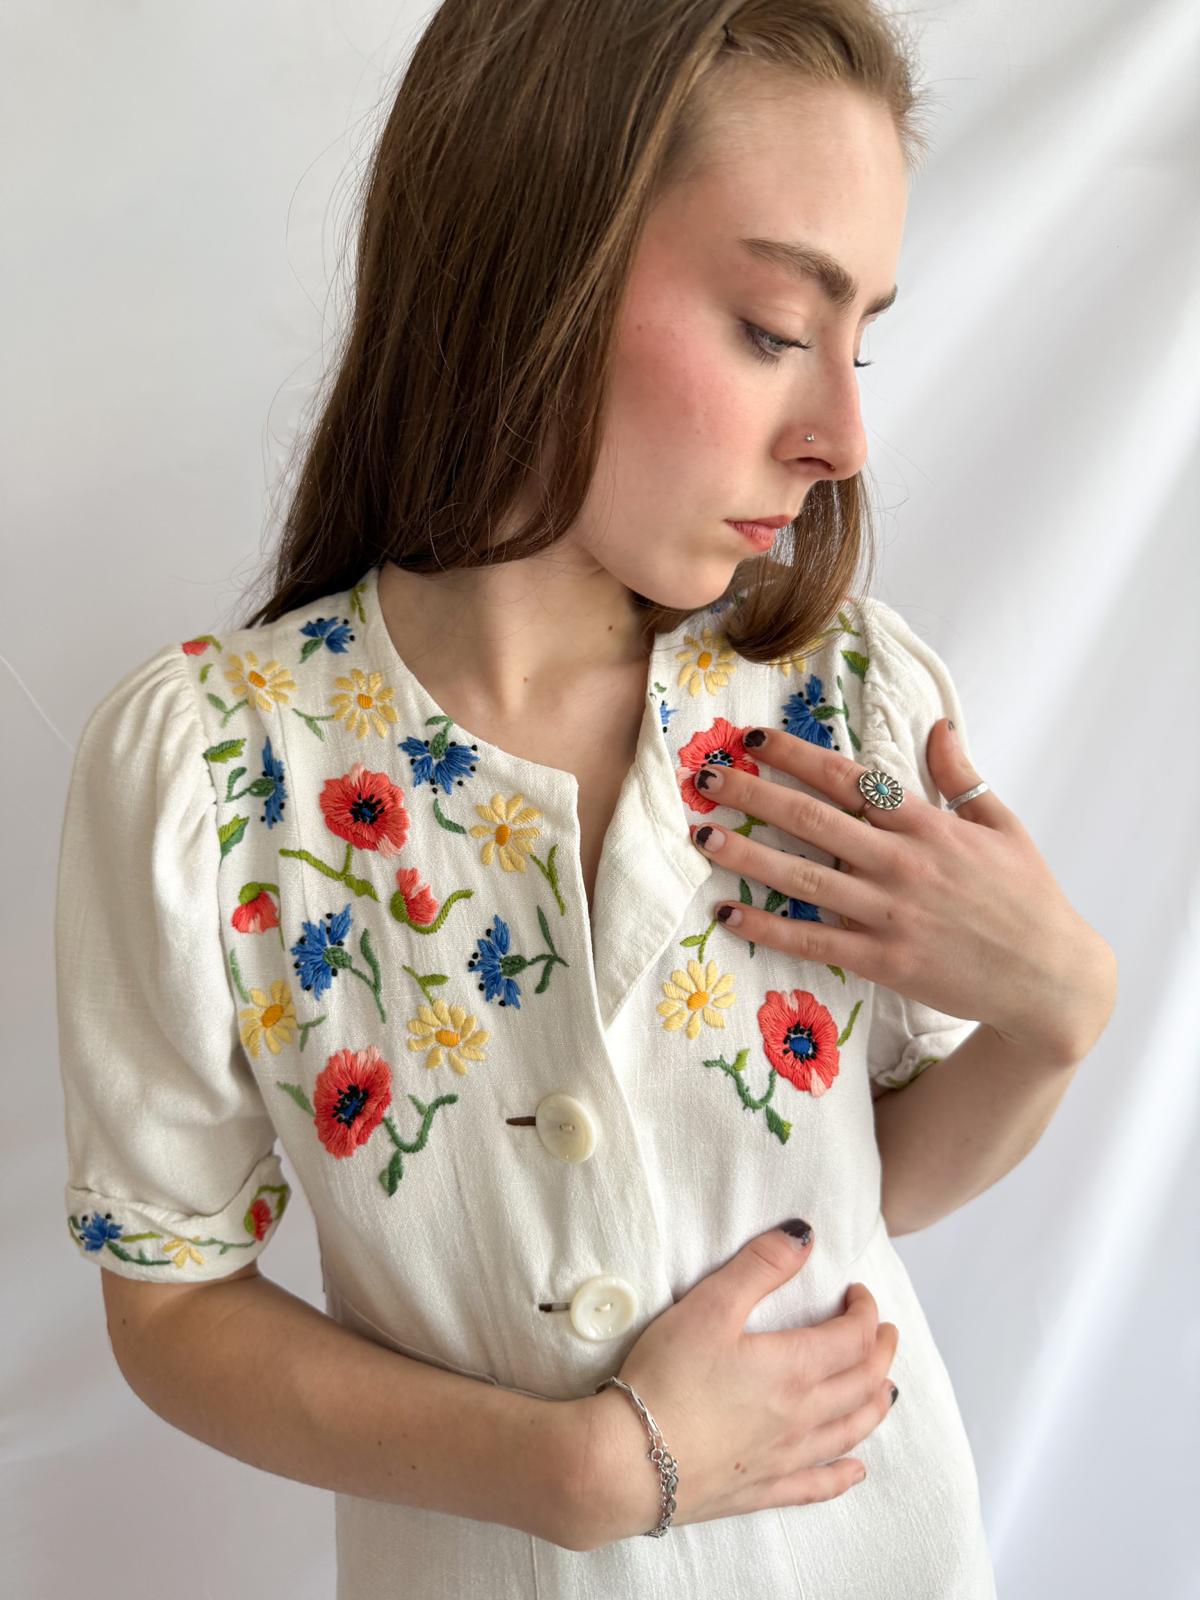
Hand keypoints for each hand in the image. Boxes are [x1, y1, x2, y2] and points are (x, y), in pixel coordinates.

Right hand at [566, 1222, 896, 1549]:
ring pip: (851, 1432)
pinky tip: (856, 1469)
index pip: (853, 1338)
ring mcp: (785, 1458)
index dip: (865, 1312)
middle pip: (862, 1384)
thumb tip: (805, 1236)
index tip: (858, 1294)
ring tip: (885, 1387)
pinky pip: (818, 1485)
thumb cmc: (666, 1377)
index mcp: (793, 1368)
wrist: (628, 1462)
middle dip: (880, 1353)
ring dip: (875, 1405)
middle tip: (885, 1332)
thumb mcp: (709, 1306)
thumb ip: (760, 1266)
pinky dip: (844, 1475)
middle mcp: (802, 1416)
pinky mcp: (761, 1490)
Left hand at [684, 720, 1115, 1062]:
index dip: (796, 755)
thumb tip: (937, 724)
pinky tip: (728, 913)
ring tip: (701, 835)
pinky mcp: (883, 960)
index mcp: (928, 823)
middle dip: (753, 793)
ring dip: (746, 855)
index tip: (753, 738)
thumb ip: (960, 776)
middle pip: (812, 818)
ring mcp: (890, 913)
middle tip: (704, 776)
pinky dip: (767, 928)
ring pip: (803, 878)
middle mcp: (902, 862)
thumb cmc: (1028, 898)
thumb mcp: (1002, 825)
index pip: (848, 777)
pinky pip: (813, 940)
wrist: (1051, 979)